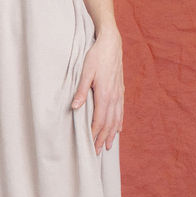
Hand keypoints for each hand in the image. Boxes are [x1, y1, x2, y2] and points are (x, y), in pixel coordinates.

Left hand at [70, 29, 123, 153]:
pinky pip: (121, 111)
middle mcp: (114, 97)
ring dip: (112, 134)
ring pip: (116, 119)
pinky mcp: (121, 90)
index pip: (99, 120)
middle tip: (97, 152)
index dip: (94, 134)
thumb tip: (74, 108)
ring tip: (108, 146)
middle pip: (109, 124)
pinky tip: (118, 129)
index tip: (89, 145)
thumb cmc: (96, 56)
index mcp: (104, 94)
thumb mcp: (85, 71)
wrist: (111, 44)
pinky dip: (119, 123)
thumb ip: (80, 91)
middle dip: (103, 139)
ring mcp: (119, 94)